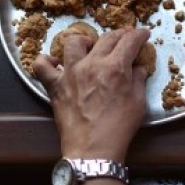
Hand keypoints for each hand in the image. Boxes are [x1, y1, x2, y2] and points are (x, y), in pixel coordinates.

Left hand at [33, 27, 149, 160]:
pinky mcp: (55, 85)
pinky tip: (55, 63)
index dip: (139, 34)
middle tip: (125, 39)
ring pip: (74, 42)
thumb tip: (138, 68)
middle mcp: (92, 64)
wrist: (93, 149)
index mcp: (115, 67)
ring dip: (85, 40)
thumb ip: (138, 81)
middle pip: (106, 37)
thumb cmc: (119, 129)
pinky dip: (46, 61)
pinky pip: (42, 66)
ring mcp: (70, 73)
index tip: (143, 35)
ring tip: (90, 48)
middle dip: (119, 34)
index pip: (129, 41)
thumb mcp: (138, 104)